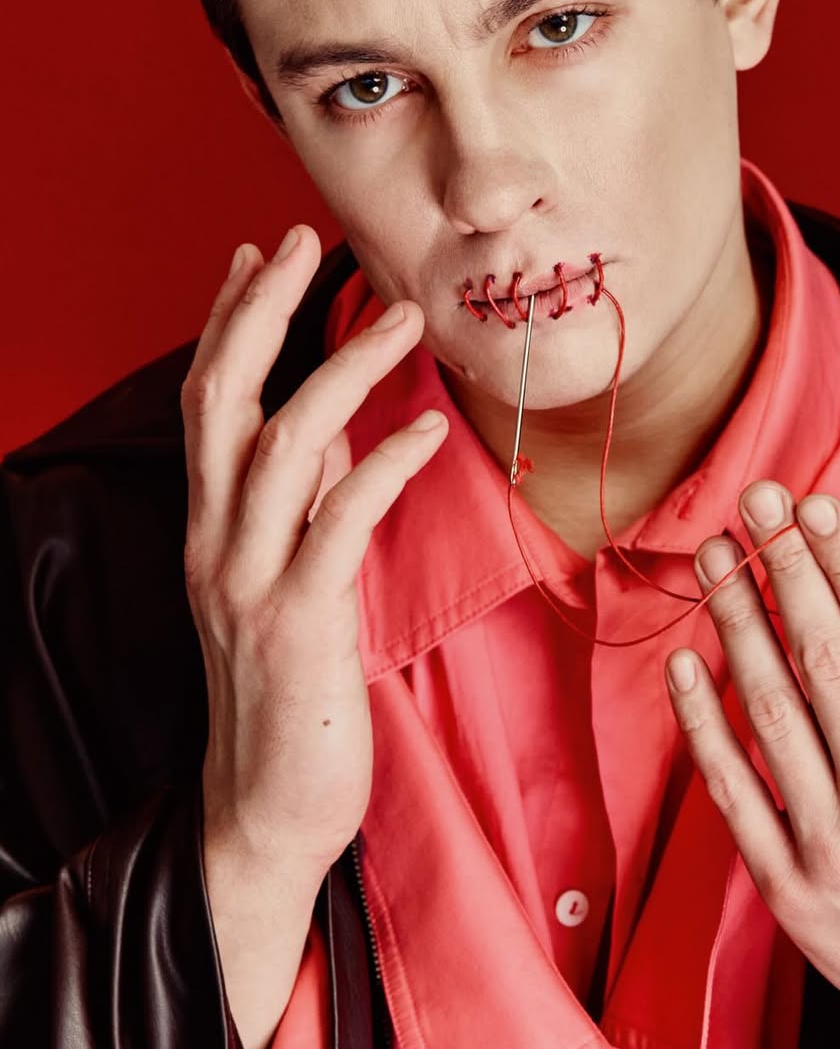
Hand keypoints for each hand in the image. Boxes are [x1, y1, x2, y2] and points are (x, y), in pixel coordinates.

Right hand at [181, 225, 447, 1048]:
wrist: (266, 806)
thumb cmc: (288, 686)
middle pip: (222, 399)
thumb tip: (339, 426)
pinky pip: (339, 523)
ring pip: (282, 445)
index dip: (229, 321)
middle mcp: (215, 542)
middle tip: (305, 241)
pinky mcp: (301, 623)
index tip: (261, 255)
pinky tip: (424, 427)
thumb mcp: (285, 580)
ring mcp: (250, 581)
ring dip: (343, 370)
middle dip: (261, 311)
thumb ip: (303, 503)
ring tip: (400, 316)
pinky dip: (383, 464)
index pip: (206, 400)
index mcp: (210, 527)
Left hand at [665, 481, 839, 1048]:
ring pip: (768, 712)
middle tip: (753, 501)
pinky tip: (684, 661)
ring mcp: (828, 849)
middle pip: (822, 662)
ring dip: (736, 624)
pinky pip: (730, 789)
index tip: (814, 508)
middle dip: (783, 569)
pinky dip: (701, 723)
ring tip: (714, 556)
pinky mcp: (784, 884)